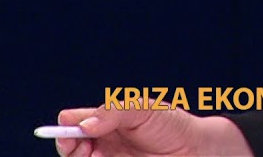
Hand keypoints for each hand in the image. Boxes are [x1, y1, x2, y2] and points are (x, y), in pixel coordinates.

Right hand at [54, 107, 247, 156]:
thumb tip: (85, 125)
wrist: (196, 149)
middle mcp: (103, 142)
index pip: (73, 123)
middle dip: (68, 146)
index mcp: (106, 121)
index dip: (65, 127)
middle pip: (70, 147)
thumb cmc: (172, 125)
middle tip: (80, 146)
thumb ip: (114, 112)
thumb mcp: (144, 109)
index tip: (69, 130)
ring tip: (94, 154)